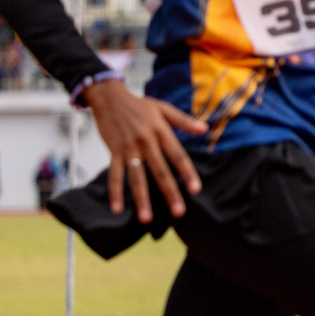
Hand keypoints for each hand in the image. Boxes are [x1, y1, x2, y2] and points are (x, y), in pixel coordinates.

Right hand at [84, 79, 206, 223]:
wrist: (109, 97)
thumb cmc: (139, 104)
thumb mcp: (164, 109)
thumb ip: (184, 121)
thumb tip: (204, 129)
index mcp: (161, 132)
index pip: (178, 156)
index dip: (187, 173)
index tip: (195, 189)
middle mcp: (146, 142)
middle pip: (160, 171)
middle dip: (169, 193)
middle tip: (178, 212)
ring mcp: (128, 148)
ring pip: (136, 177)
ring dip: (142, 199)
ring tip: (147, 218)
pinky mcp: (113, 152)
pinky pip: (114, 175)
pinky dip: (114, 192)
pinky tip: (117, 209)